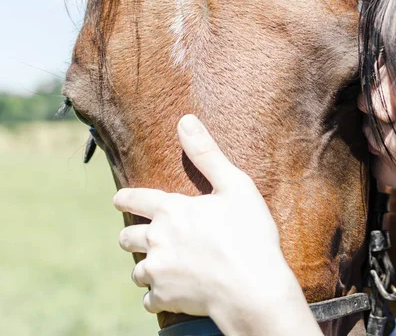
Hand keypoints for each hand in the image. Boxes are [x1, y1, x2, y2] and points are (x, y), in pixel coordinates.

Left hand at [113, 115, 320, 335]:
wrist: (252, 286)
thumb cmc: (249, 234)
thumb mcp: (235, 186)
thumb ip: (207, 154)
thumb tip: (185, 120)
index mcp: (171, 210)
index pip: (135, 200)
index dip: (125, 199)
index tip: (119, 201)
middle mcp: (156, 240)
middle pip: (127, 238)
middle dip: (131, 236)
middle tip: (138, 238)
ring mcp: (158, 271)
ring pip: (137, 271)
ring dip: (146, 268)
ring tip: (158, 268)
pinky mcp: (164, 298)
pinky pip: (149, 300)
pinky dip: (157, 297)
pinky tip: (171, 294)